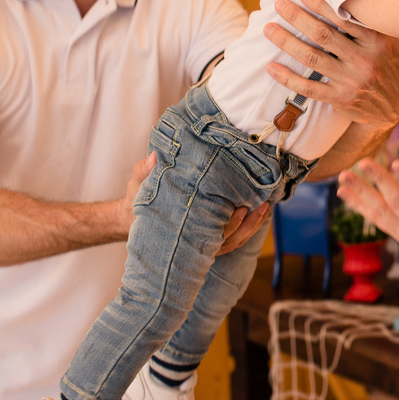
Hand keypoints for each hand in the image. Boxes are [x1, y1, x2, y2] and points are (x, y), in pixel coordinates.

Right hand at [118, 154, 268, 253]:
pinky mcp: (209, 236)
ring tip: (264, 208)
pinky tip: (259, 211)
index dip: (228, 225)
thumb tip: (154, 158)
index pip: (208, 232)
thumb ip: (144, 171)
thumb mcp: (138, 184)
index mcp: (180, 227)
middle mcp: (193, 237)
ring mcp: (203, 240)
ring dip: (251, 226)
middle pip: (226, 239)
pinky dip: (247, 228)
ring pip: (233, 241)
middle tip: (260, 206)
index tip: (241, 209)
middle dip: (246, 225)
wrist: (134, 216)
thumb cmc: (139, 198)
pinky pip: (232, 238)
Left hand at [263, 0, 398, 127]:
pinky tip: (272, 67)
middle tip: (279, 5)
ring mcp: (351, 81)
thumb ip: (393, 20)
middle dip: (298, 18)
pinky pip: (309, 88)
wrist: (397, 108)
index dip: (322, 5)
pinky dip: (288, 78)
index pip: (345, 19)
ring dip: (287, 42)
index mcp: (378, 42)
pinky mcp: (341, 99)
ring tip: (269, 29)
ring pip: (312, 58)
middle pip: (323, 36)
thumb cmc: (398, 66)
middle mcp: (364, 60)